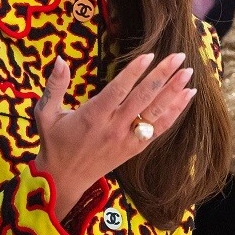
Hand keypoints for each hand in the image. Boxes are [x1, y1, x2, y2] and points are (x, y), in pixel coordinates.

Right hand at [33, 52, 196, 218]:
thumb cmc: (55, 141)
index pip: (117, 91)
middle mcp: (113, 128)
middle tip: (179, 57)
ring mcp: (126, 139)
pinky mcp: (135, 148)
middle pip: (142, 98)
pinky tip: (187, 96)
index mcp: (92, 117)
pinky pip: (159, 129)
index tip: (150, 55)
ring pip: (155, 113)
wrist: (64, 178)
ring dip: (173, 92)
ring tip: (188, 73)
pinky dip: (175, 112)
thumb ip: (54, 85)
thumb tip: (59, 58)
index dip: (134, 73)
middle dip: (162, 76)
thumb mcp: (45, 112)